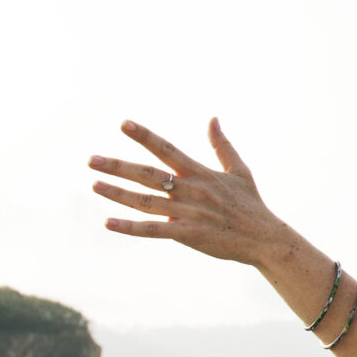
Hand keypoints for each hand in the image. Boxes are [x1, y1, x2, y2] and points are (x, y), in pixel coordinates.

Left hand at [90, 119, 293, 265]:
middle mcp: (191, 190)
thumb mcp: (239, 170)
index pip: (167, 149)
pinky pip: (153, 229)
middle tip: (91, 160)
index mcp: (200, 173)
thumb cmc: (251, 204)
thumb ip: (222, 145)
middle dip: (118, 166)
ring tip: (94, 184)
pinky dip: (130, 227)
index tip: (124, 124)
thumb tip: (212, 118)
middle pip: (148, 174)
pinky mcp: (188, 234)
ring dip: (117, 193)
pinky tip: (109, 222)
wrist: (264, 238)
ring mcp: (188, 212)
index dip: (145, 136)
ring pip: (145, 201)